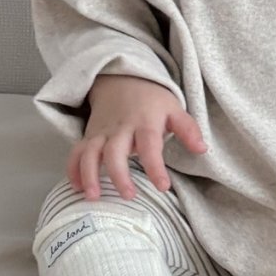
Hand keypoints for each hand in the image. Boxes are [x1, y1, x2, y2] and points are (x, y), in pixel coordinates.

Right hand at [67, 75, 206, 199]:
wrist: (123, 78)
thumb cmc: (152, 100)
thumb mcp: (174, 109)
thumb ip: (188, 129)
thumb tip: (202, 150)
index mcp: (145, 122)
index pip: (150, 145)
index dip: (155, 166)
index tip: (162, 186)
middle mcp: (121, 128)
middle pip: (115, 151)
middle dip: (118, 174)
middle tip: (129, 195)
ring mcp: (102, 132)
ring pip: (90, 152)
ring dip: (89, 174)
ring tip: (93, 197)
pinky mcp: (90, 135)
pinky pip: (76, 152)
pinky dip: (73, 169)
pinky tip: (77, 187)